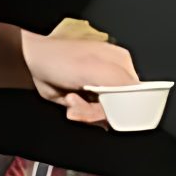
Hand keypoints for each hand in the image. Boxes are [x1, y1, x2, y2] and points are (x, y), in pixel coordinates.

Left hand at [19, 29, 138, 123]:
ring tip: (72, 99)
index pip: (136, 95)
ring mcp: (102, 89)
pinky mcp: (89, 99)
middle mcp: (116, 76)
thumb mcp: (95, 69)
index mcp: (123, 64)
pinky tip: (70, 100)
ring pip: (105, 115)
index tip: (103, 106)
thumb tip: (141, 97)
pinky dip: (81, 114)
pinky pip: (93, 116)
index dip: (121, 106)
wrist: (35, 63)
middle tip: (80, 102)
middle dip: (99, 111)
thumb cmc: (60, 60)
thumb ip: (122, 82)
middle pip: (120, 108)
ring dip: (87, 112)